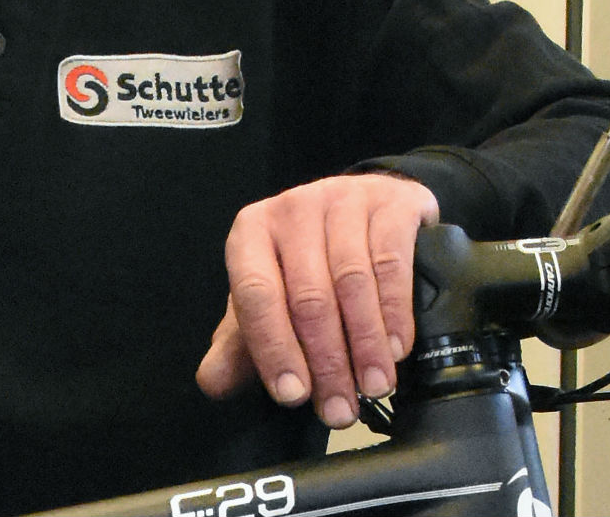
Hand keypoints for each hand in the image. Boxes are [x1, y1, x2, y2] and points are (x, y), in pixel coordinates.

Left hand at [195, 173, 438, 428]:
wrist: (367, 209)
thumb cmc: (311, 260)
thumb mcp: (271, 296)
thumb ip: (241, 341)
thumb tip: (213, 382)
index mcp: (252, 232)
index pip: (256, 293)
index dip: (274, 348)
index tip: (294, 396)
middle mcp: (292, 209)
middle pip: (308, 295)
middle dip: (325, 362)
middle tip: (340, 410)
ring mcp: (343, 199)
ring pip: (352, 282)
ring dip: (364, 344)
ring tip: (373, 387)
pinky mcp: (391, 203)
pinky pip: (391, 263)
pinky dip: (394, 312)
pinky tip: (397, 347)